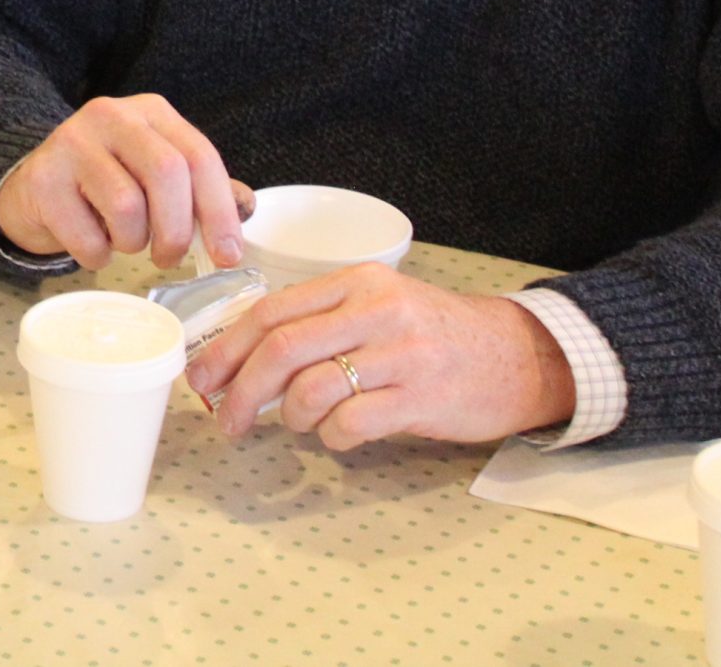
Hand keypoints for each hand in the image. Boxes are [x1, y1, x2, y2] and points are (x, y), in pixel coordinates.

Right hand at [0, 93, 251, 268]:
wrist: (34, 186)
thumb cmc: (107, 182)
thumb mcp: (156, 174)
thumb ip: (200, 188)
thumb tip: (245, 208)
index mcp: (151, 112)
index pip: (199, 155)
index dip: (219, 211)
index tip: (228, 255)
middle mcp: (112, 116)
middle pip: (166, 173)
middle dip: (177, 230)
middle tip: (169, 257)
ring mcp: (72, 142)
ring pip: (126, 207)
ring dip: (133, 243)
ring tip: (124, 240)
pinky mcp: (42, 178)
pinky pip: (87, 236)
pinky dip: (97, 255)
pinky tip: (92, 241)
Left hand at [194, 266, 577, 448]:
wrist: (518, 355)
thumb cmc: (435, 334)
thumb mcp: (378, 307)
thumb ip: (321, 320)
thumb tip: (242, 355)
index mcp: (358, 281)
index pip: (272, 310)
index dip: (227, 347)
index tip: (202, 377)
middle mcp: (377, 309)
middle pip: (282, 348)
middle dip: (241, 388)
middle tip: (227, 419)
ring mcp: (402, 353)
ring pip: (312, 388)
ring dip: (290, 417)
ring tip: (299, 424)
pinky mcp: (421, 397)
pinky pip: (351, 423)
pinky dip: (333, 438)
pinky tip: (342, 435)